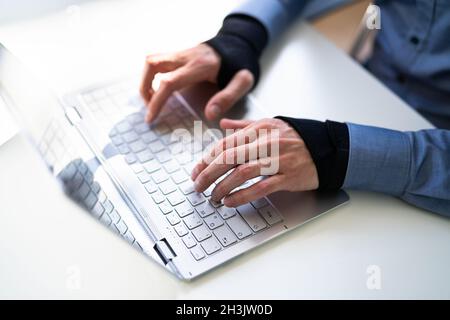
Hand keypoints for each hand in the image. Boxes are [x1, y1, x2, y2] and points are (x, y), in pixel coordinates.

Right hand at [139, 44, 253, 122]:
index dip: (157, 101)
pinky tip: (159, 89)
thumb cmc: (240, 65)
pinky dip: (152, 76)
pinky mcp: (179, 54)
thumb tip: (210, 115)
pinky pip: (158, 62)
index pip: (169, 82)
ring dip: (146, 81)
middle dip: (144, 88)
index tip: (151, 117)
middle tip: (150, 107)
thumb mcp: (242, 82)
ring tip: (152, 99)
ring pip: (151, 61)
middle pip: (152, 65)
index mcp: (200, 65)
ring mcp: (181, 53)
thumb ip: (227, 98)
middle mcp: (186, 56)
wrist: (239, 43)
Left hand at [191, 118, 318, 206]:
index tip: (196, 171)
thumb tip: (222, 123)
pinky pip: (261, 187)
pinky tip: (230, 201)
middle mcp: (266, 142)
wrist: (326, 147)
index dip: (207, 158)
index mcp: (258, 129)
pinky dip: (242, 196)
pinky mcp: (288, 177)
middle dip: (209, 173)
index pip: (225, 143)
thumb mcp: (269, 125)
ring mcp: (278, 160)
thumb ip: (244, 125)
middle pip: (229, 157)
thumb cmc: (295, 137)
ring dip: (223, 187)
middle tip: (198, 186)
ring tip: (212, 197)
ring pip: (242, 173)